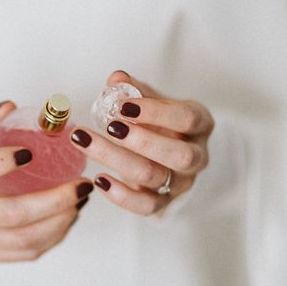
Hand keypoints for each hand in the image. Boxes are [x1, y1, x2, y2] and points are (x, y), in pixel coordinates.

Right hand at [0, 101, 92, 261]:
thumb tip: (11, 106)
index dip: (3, 161)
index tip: (32, 151)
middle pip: (10, 214)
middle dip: (55, 201)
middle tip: (82, 185)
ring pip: (23, 240)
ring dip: (60, 222)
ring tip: (79, 201)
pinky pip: (23, 254)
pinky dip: (51, 238)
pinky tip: (65, 219)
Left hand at [70, 70, 213, 215]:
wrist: (171, 155)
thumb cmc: (162, 124)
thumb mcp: (155, 102)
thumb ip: (136, 90)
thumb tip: (116, 79)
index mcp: (200, 125)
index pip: (186, 119)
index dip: (156, 112)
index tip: (124, 106)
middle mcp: (197, 156)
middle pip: (177, 154)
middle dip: (141, 141)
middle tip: (110, 127)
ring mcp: (181, 183)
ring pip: (154, 177)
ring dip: (117, 160)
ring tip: (86, 143)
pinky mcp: (163, 203)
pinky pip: (145, 206)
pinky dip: (120, 195)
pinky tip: (98, 179)